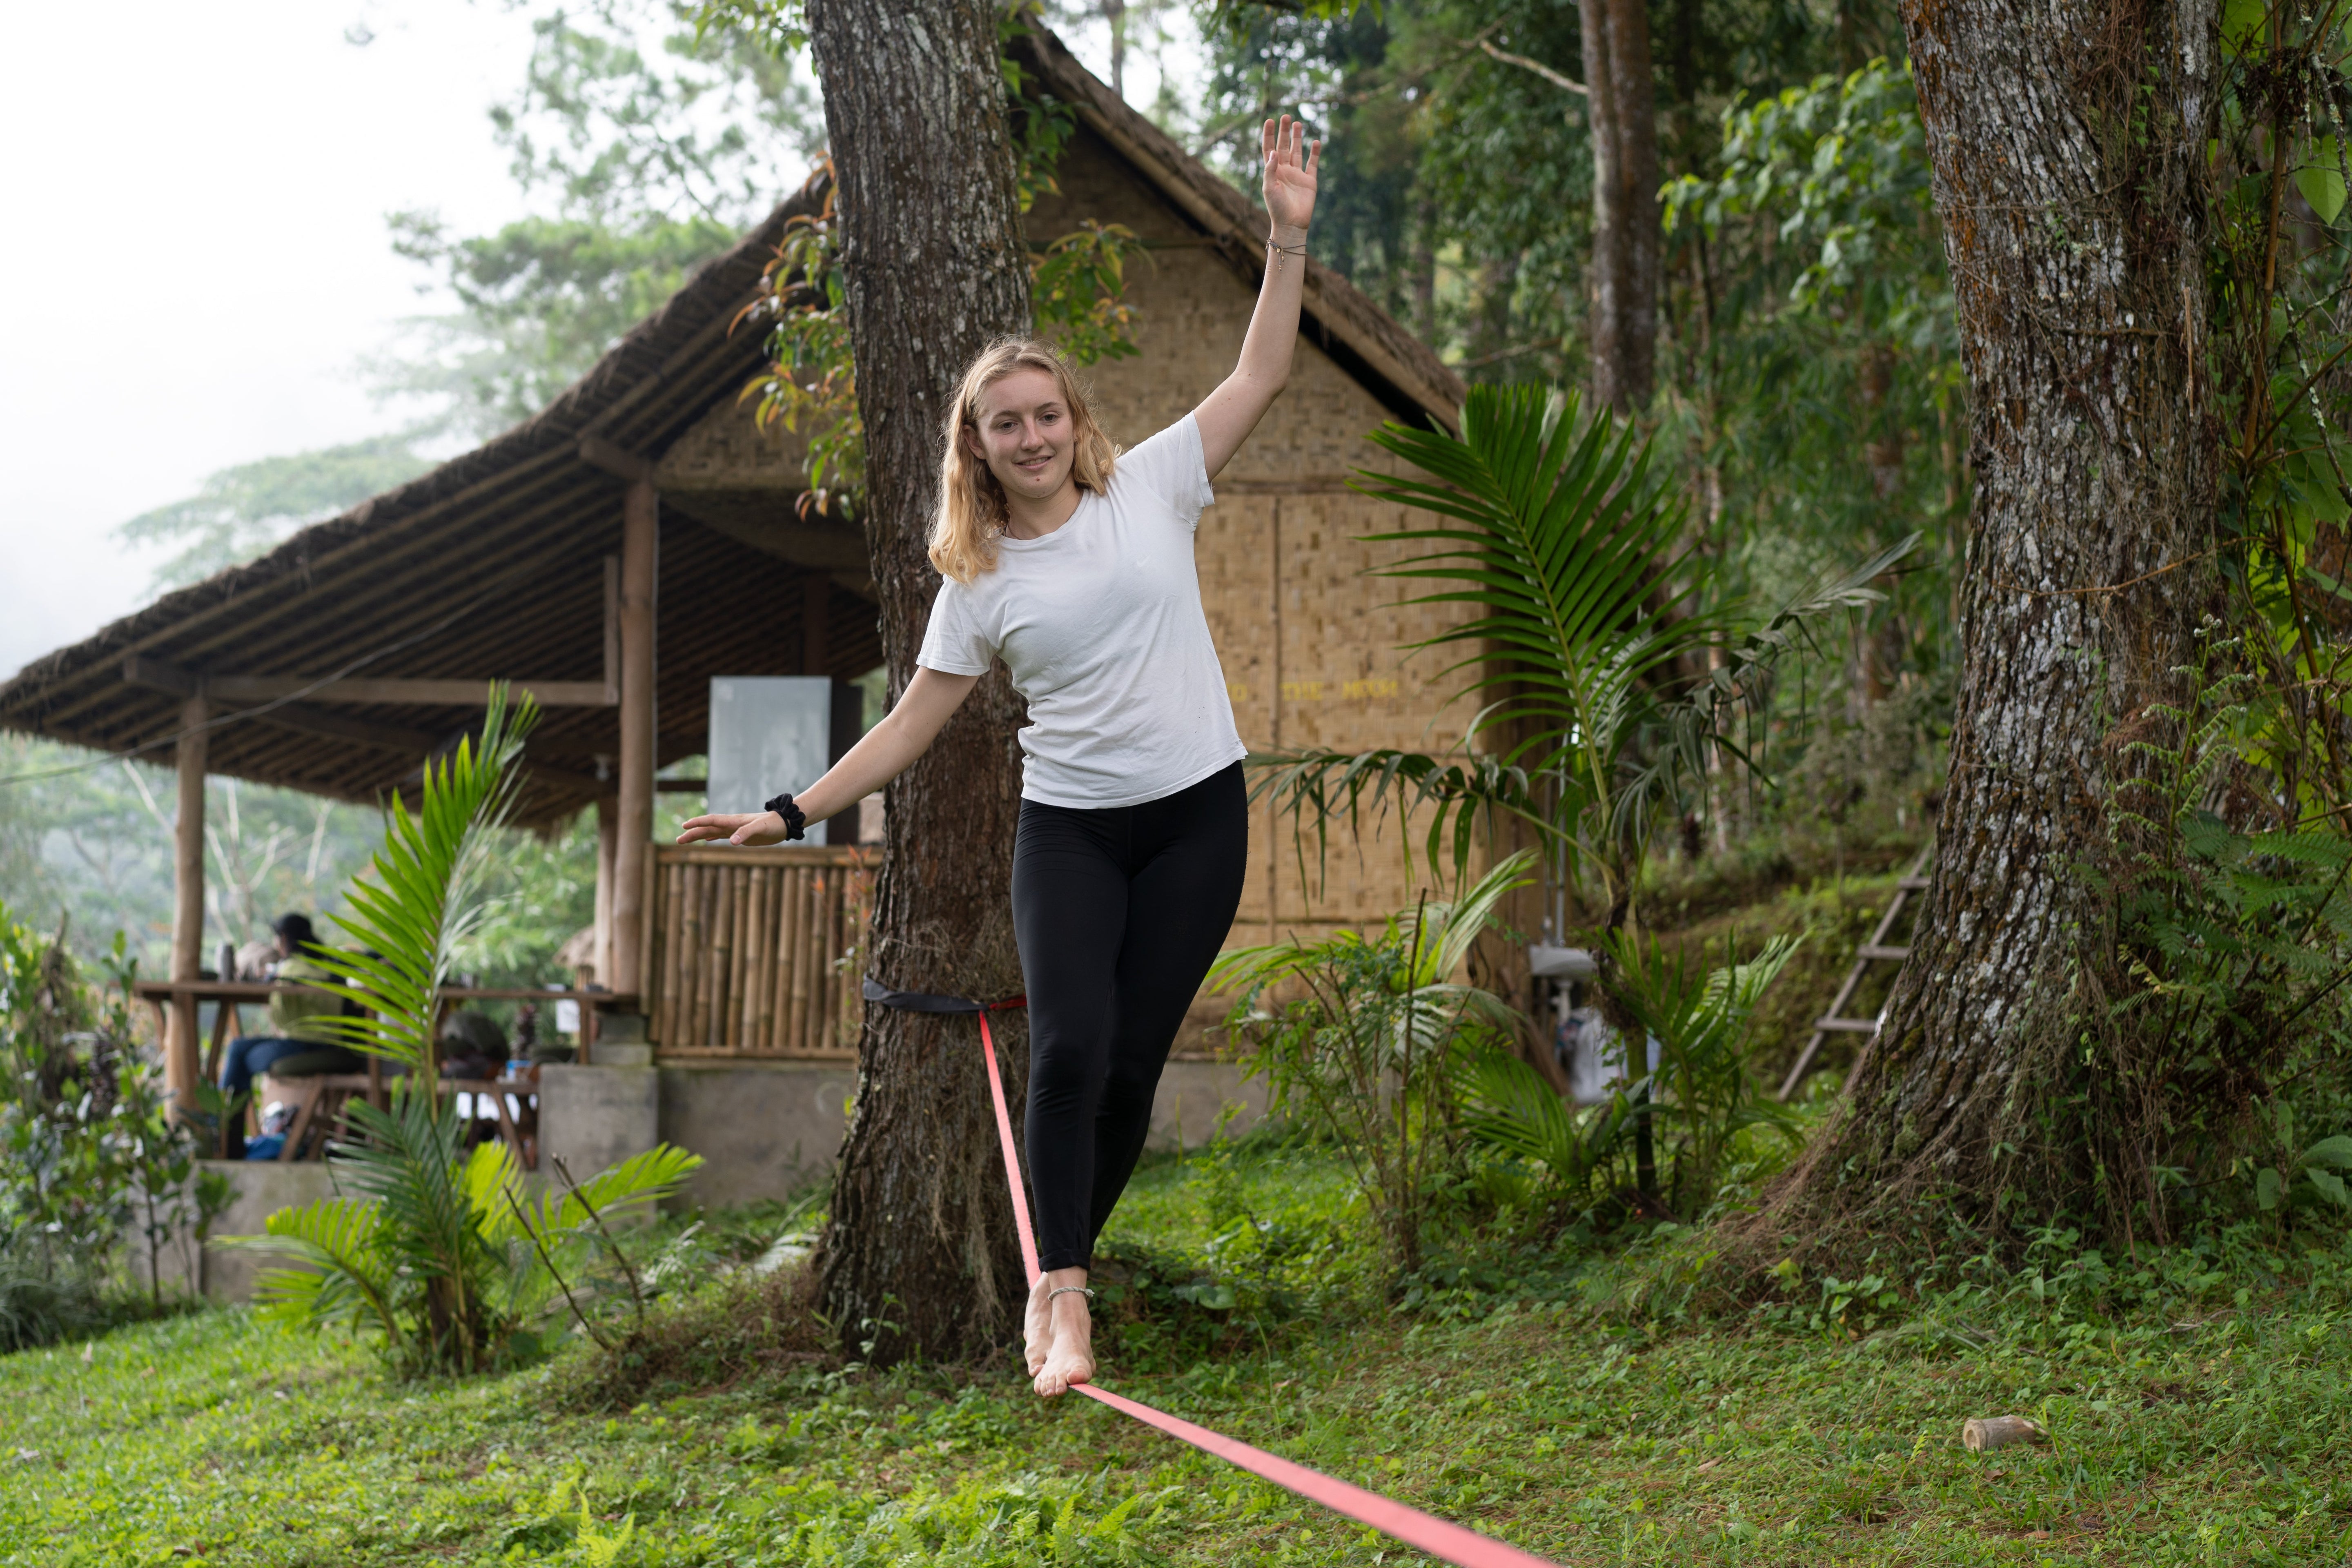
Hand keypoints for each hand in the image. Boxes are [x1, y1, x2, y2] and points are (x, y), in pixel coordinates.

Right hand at [676, 811, 787, 845]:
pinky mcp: (740, 835)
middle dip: (692, 833)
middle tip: (678, 840)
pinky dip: (711, 836)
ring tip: (684, 840)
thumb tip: (732, 842)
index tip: (684, 826)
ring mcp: (734, 829)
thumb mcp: (761, 829)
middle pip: (707, 827)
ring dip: (698, 835)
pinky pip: (721, 835)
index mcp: (734, 821)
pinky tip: (705, 839)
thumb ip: (746, 833)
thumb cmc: (773, 825)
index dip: (698, 823)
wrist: (783, 823)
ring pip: (711, 831)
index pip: (711, 820)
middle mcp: (732, 824)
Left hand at [1261, 114, 1319, 235]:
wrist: (1292, 224)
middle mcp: (1284, 171)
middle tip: (1286, 116)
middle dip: (1284, 131)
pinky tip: (1315, 142)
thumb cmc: (1277, 208)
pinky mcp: (1309, 181)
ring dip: (1297, 138)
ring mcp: (1297, 175)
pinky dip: (1315, 153)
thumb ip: (1270, 169)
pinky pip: (1312, 164)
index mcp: (1272, 172)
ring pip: (1297, 151)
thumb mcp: (1269, 188)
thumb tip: (1274, 152)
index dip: (1268, 135)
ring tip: (1298, 123)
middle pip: (1283, 146)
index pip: (1269, 149)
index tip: (1269, 120)